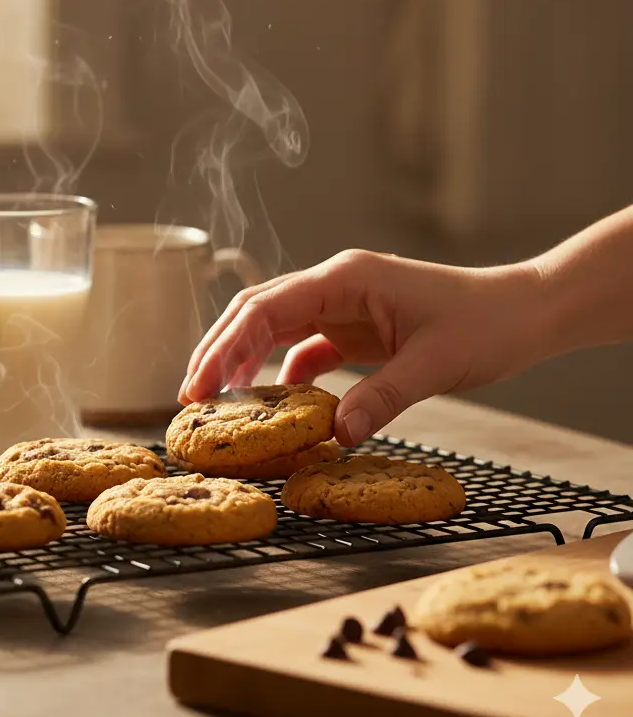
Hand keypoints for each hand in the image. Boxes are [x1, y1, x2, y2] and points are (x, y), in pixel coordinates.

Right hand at [178, 249, 547, 445]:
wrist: (525, 311)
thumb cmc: (487, 323)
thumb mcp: (434, 365)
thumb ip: (381, 398)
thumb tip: (332, 437)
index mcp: (345, 278)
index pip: (265, 308)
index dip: (225, 346)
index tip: (200, 385)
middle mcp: (335, 285)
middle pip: (256, 312)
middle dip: (219, 350)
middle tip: (191, 395)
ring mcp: (342, 305)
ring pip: (273, 328)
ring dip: (243, 360)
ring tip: (217, 400)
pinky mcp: (353, 327)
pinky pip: (303, 348)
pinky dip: (283, 374)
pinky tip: (274, 404)